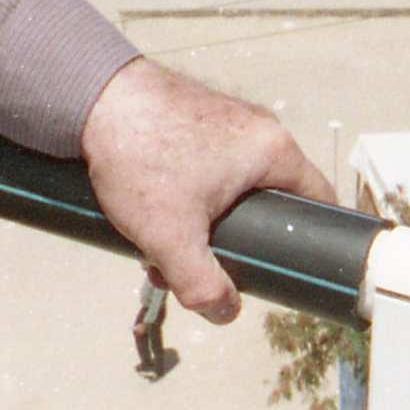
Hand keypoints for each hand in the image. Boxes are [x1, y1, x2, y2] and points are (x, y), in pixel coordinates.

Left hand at [78, 57, 330, 323]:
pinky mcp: (193, 116)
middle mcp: (257, 128)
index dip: (311, 240)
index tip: (289, 268)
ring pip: (230, 187)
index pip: (320, 201)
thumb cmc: (140, 156)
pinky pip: (207, 166)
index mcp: (274, 150)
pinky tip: (150, 212)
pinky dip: (186, 194)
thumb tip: (226, 313)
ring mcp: (225, 119)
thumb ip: (202, 284)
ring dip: (201, 222)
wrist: (89, 96)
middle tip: (203, 263)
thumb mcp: (172, 236)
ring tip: (161, 244)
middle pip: (267, 201)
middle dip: (235, 241)